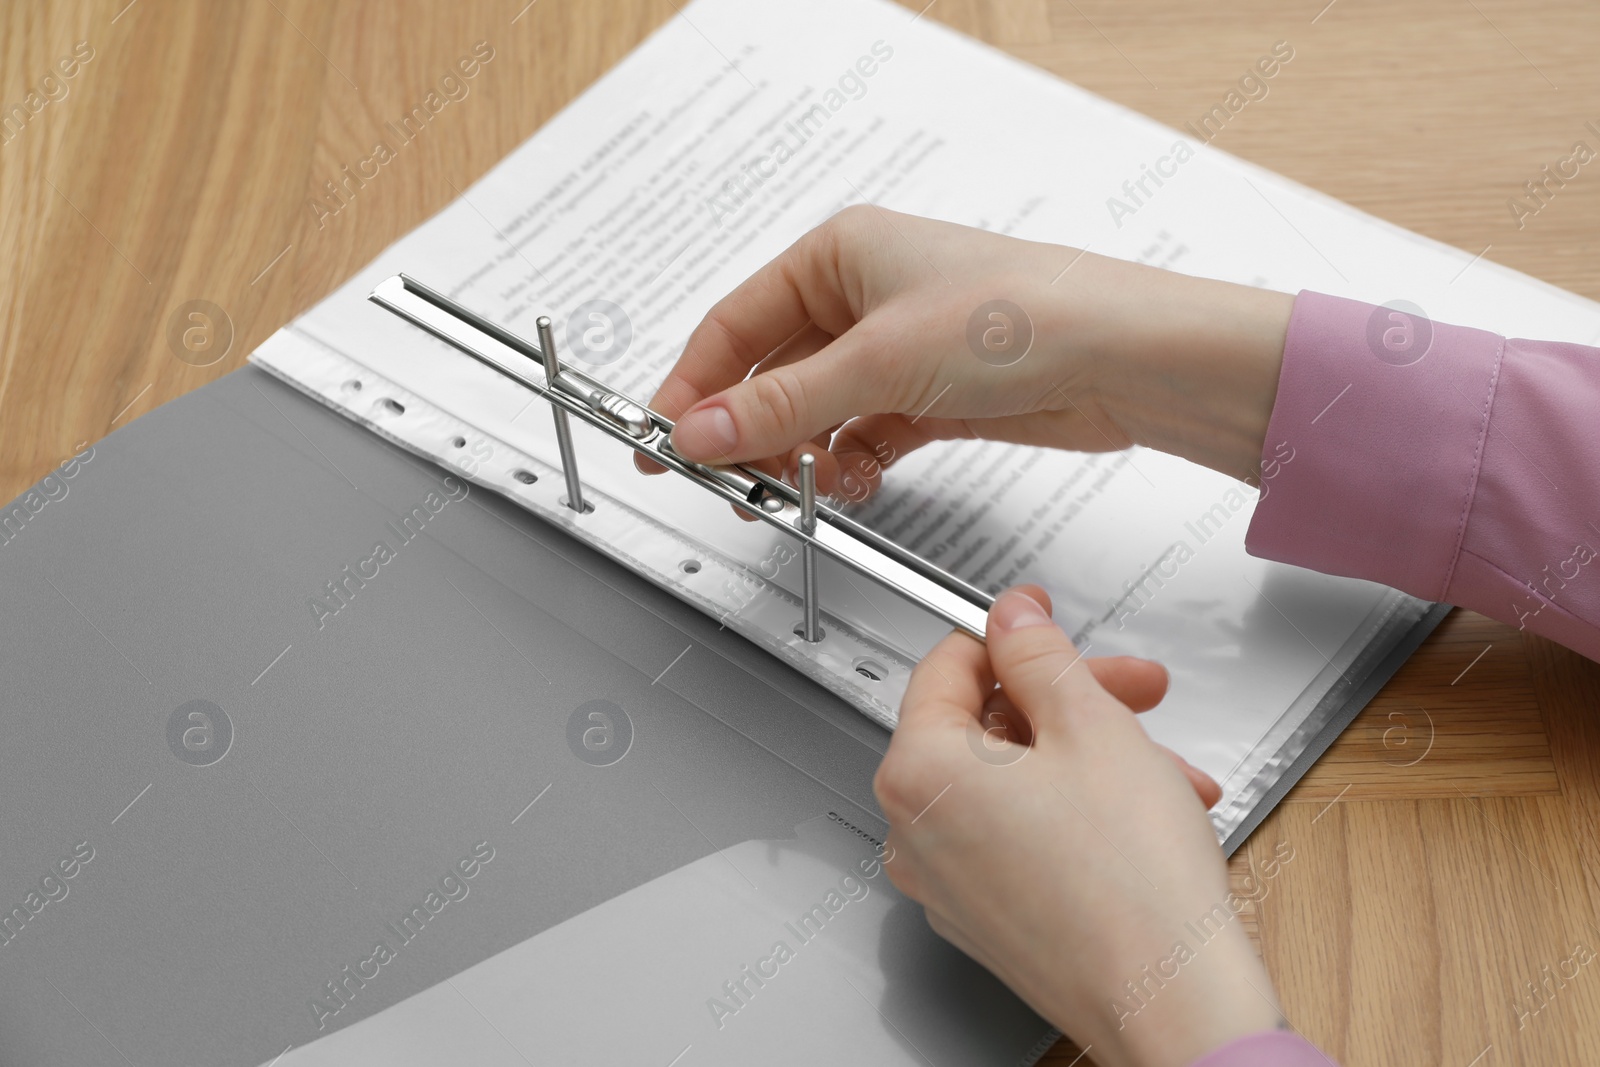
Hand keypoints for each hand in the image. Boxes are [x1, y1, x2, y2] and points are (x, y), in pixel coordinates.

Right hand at [645, 206, 1293, 497]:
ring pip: (816, 412)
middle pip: (772, 373)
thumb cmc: (1019, 316)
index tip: (660, 440)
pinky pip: (863, 436)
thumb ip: (780, 405)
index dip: (693, 385)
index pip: (735, 324)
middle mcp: (863, 296)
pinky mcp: (929, 396)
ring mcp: (896, 349)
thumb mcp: (877, 360)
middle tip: (726, 483)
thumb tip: (698, 431)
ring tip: (795, 491)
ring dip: (802, 455)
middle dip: (749, 431)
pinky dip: (852, 464)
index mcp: (839, 255)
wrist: (1122, 360)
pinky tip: (855, 483)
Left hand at [875, 587, 1284, 1066]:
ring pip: (1018, 783)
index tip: (1043, 618)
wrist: (1175, 1004)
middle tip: (1134, 689)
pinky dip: (1082, 813)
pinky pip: (1025, 837)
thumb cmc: (1132, 885)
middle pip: (988, 727)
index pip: (947, 667)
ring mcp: (950, 883)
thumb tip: (1012, 619)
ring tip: (1166, 769)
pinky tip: (1149, 812)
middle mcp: (916, 832)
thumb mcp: (1091, 725)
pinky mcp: (991, 918)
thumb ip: (1040, 656)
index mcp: (919, 773)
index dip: (1009, 632)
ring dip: (1095, 758)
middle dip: (1073, 701)